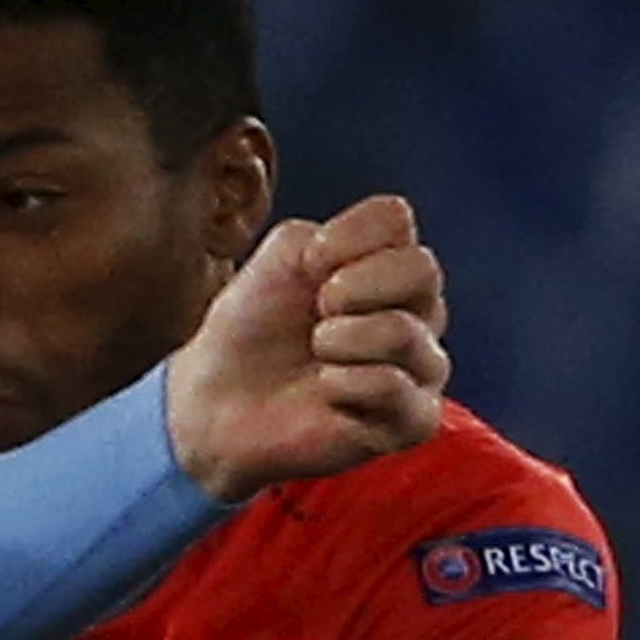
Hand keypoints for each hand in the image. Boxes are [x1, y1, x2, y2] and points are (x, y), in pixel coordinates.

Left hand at [165, 196, 449, 499]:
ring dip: (339, 339)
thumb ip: (313, 239)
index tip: (307, 265)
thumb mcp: (275, 264)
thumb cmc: (252, 330)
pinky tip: (325, 391)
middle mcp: (417, 310)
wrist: (219, 403)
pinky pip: (392, 386)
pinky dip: (344, 383)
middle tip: (317, 310)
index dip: (344, 236)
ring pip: (403, 332)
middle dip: (352, 286)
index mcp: (387, 263)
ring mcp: (421, 365)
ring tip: (317, 353)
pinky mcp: (413, 419)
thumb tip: (342, 265)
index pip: (394, 219)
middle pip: (421, 269)